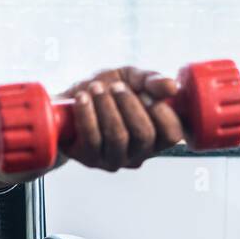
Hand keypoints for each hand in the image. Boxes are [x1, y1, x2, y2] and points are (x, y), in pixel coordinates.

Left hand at [58, 66, 182, 170]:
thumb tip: (172, 87)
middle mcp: (138, 153)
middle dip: (130, 105)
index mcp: (156, 136)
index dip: (162, 114)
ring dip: (107, 107)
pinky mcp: (89, 159)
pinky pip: (92, 139)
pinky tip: (82, 98)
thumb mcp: (131, 78)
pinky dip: (87, 114)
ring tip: (96, 87)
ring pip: (118, 137)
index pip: (172, 135)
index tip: (146, 93)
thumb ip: (152, 80)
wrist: (67, 102)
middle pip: (144, 136)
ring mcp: (114, 160)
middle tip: (116, 86)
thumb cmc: (106, 90)